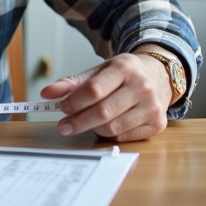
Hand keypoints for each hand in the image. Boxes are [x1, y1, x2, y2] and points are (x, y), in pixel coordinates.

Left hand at [39, 51, 174, 141]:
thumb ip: (73, 82)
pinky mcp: (157, 125)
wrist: (159, 76)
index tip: (61, 108)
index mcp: (125, 68)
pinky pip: (123, 137)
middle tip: (64, 126)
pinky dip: (108, 135)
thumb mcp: (100, 70)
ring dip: (93, 129)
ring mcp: (152, 107)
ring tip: (84, 123)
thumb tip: (47, 93)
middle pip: (103, 112)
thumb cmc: (124, 74)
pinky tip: (103, 126)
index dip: (74, 102)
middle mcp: (142, 87)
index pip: (94, 90)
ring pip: (112, 128)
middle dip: (78, 121)